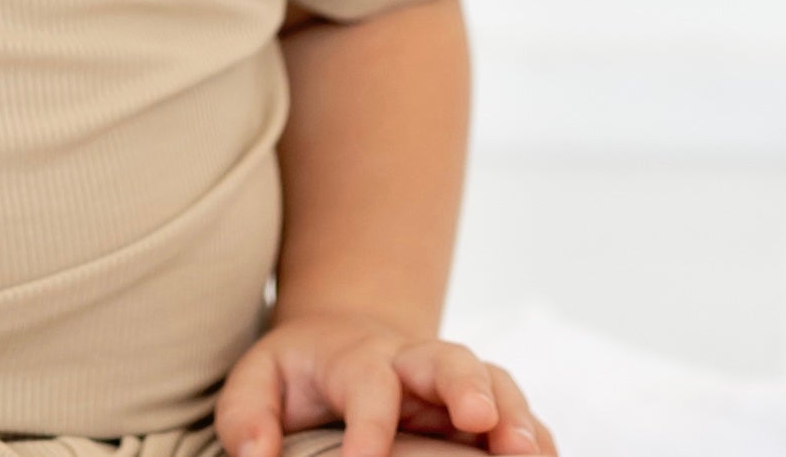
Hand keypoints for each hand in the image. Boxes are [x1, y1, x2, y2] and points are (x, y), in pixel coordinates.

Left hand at [214, 312, 558, 456]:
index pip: (367, 383)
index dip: (369, 428)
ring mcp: (456, 385)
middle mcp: (413, 363)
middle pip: (446, 358)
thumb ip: (246, 417)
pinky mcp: (485, 412)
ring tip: (526, 452)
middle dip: (465, 385)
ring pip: (496, 384)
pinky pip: (521, 419)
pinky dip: (538, 439)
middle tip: (480, 420)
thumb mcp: (257, 381)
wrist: (344, 340)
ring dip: (516, 416)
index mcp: (355, 356)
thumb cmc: (301, 373)